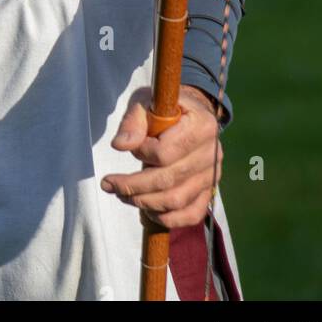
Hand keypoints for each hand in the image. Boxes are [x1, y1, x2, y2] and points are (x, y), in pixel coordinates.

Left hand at [100, 84, 221, 229]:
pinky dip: (168, 219)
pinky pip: (192, 214)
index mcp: (201, 126)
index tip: (130, 148)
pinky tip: (147, 211)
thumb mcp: (146, 101)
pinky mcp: (209, 190)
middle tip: (110, 184)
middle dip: (133, 186)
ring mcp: (212, 174)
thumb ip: (133, 121)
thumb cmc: (166, 106)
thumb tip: (120, 146)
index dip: (141, 154)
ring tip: (122, 195)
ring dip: (145, 203)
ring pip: (177, 200)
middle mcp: (212, 153)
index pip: (165, 153)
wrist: (191, 113)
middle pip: (169, 180)